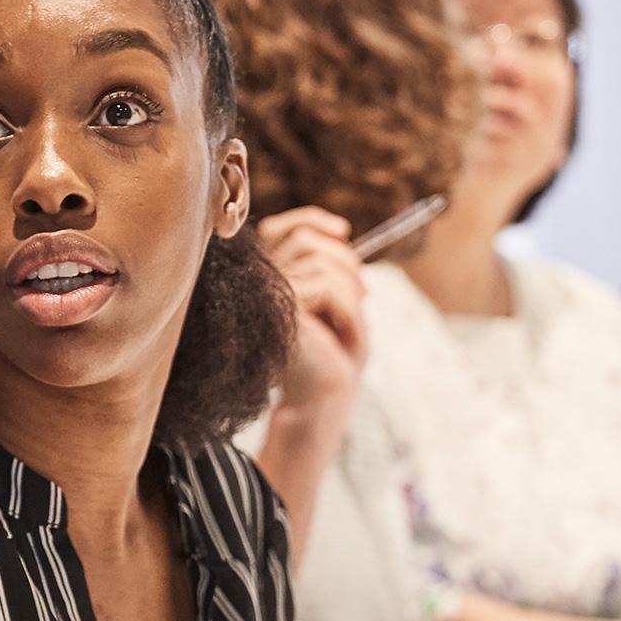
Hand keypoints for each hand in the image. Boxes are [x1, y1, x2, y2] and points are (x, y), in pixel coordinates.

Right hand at [257, 207, 367, 411]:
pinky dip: (350, 310)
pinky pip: (328, 287)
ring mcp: (265, 298)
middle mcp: (258, 284)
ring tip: (350, 323)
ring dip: (351, 291)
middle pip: (306, 240)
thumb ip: (328, 261)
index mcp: (265, 278)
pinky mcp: (279, 314)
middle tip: (363, 295)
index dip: (312, 220)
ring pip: (321, 262)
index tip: (343, 232)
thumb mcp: (336, 297)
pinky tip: (345, 335)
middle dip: (346, 262)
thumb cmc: (331, 352)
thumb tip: (338, 230)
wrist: (322, 399)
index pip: (279, 228)